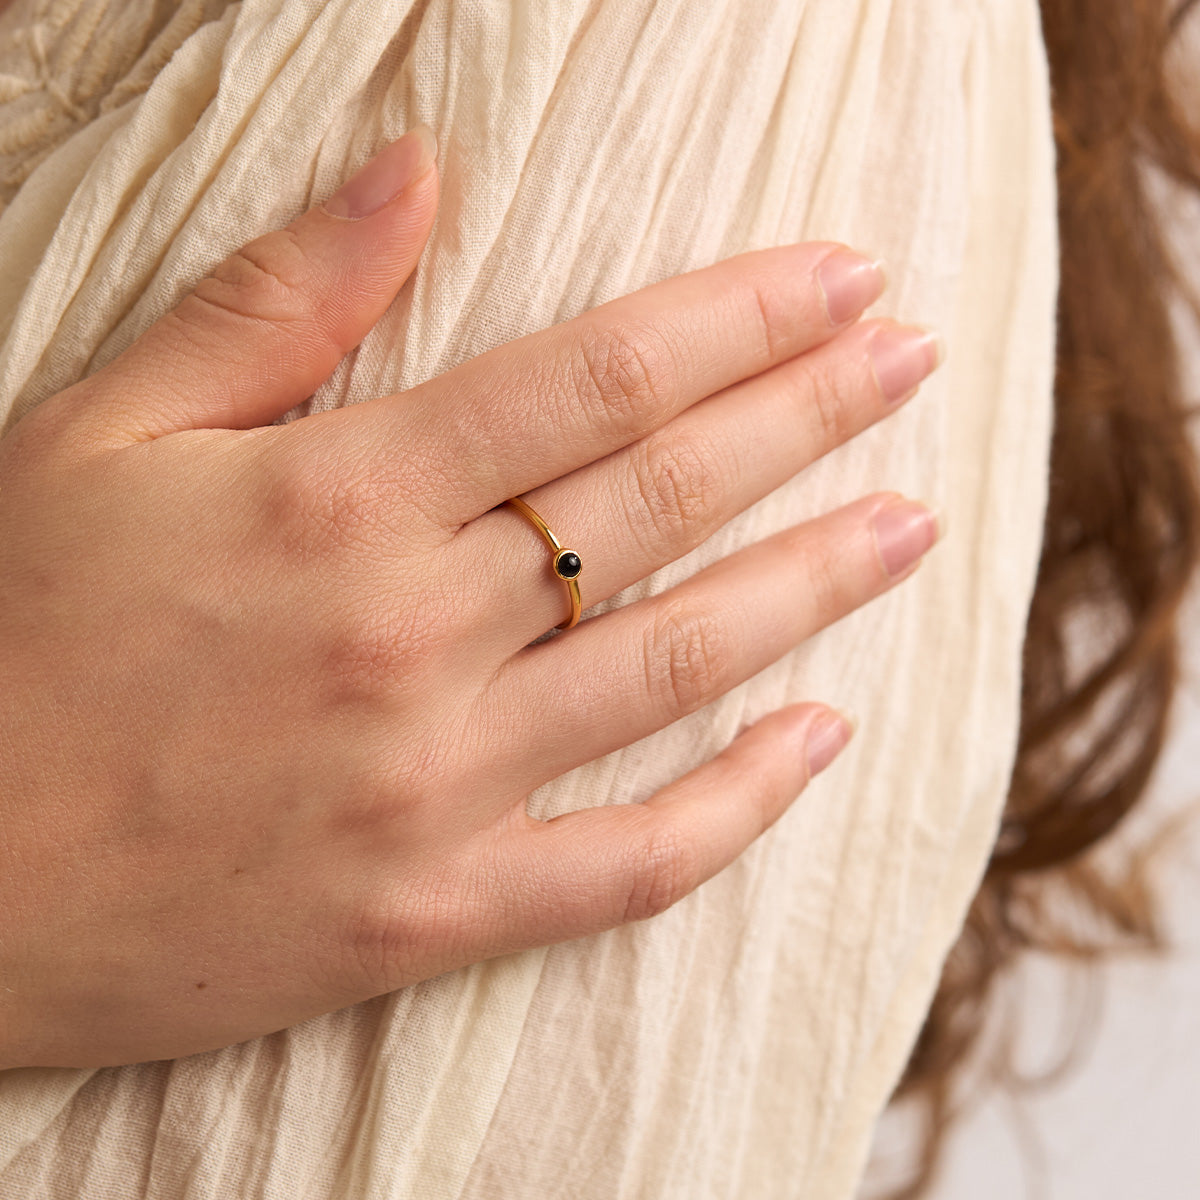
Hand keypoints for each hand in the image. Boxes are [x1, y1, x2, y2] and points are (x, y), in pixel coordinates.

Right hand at [0, 126, 943, 1069]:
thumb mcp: (102, 436)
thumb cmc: (1, 637)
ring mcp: (435, 784)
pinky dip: (736, 805)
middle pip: (660, 500)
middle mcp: (412, 633)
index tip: (844, 281)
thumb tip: (414, 171)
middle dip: (807, 415)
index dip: (739, 319)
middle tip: (914, 359)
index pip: (595, 380)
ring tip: (910, 526)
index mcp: (339, 498)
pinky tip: (820, 742)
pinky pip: (628, 864)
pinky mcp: (433, 908)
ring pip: (673, 665)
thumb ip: (275, 302)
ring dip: (810, 584)